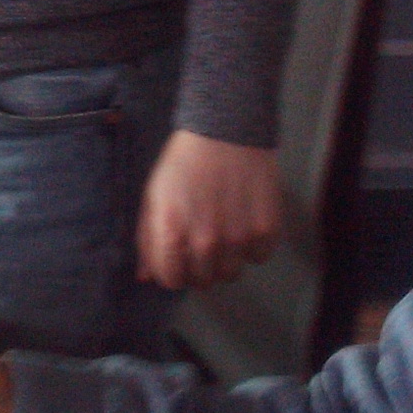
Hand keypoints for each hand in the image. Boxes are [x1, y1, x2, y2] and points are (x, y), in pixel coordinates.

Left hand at [136, 130, 281, 290]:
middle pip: (203, 281)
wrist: (225, 130)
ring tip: (223, 230)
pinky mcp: (266, 230)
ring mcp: (238, 238)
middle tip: (201, 240)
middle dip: (198, 266)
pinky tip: (244, 221)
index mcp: (171, 234)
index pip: (171, 281)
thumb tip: (146, 278)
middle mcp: (205, 242)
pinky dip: (252, 246)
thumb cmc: (183, 163)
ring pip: (231, 274)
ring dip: (225, 259)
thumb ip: (148, 240)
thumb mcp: (153, 197)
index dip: (173, 270)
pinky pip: (258, 257)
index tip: (178, 257)